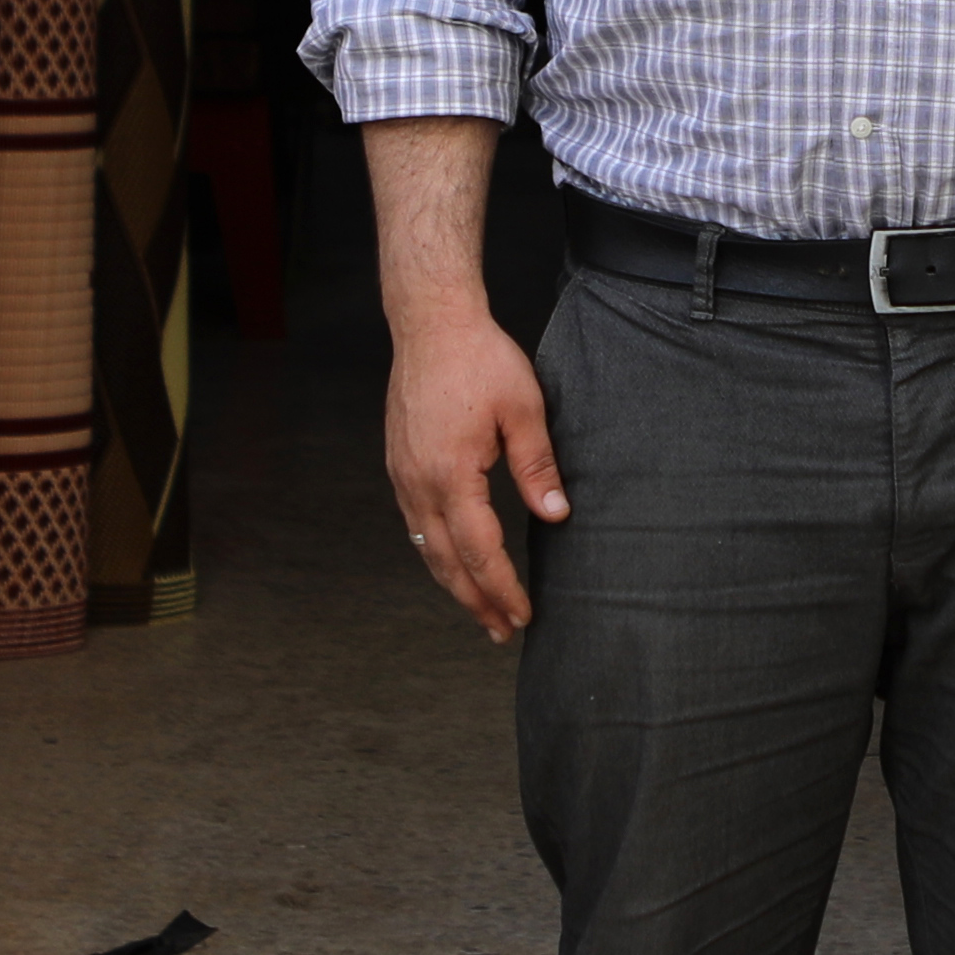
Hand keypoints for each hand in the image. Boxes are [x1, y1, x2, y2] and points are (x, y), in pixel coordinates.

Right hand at [386, 314, 567, 640]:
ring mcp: (403, 475)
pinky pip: (416, 524)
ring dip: (453, 583)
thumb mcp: (523, 409)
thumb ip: (538, 466)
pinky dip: (436, 553)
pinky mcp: (399, 464)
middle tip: (502, 632)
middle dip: (475, 601)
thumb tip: (555, 514)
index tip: (522, 616)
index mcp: (451, 473)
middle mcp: (418, 482)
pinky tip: (454, 562)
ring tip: (480, 610)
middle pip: (446, 562)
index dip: (501, 588)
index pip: (479, 550)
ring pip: (425, 548)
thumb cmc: (479, 358)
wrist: (430, 323)